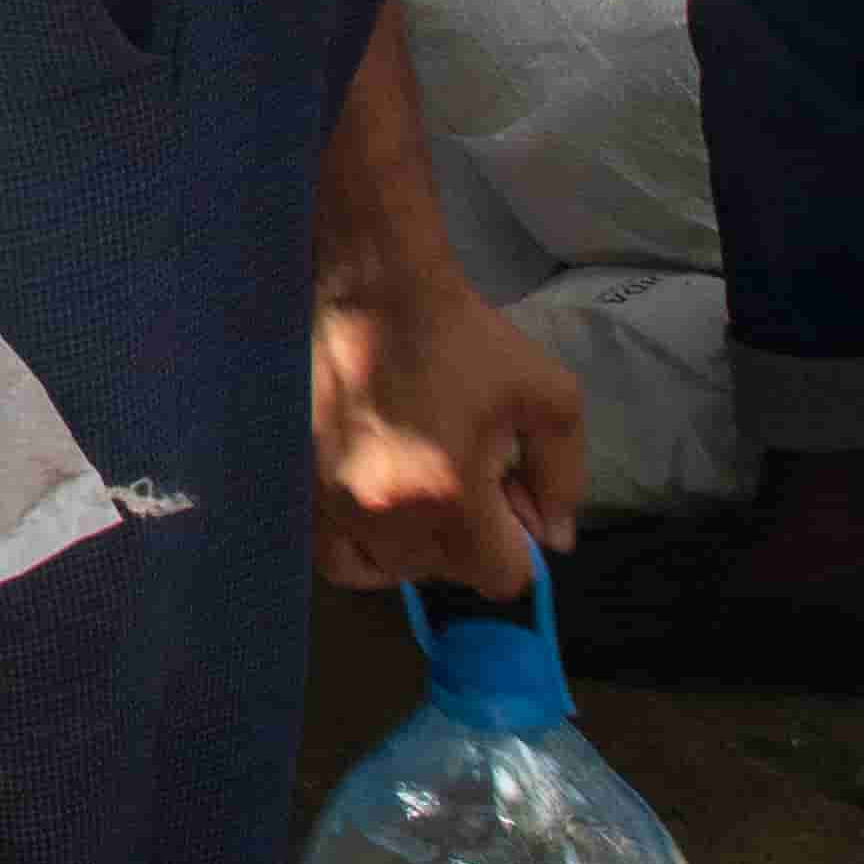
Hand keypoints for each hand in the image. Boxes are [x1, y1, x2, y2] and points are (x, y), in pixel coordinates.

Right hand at [312, 265, 587, 598]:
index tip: (504, 492)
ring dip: (413, 541)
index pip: (502, 578)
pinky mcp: (300, 485)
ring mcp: (334, 504)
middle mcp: (386, 514)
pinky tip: (376, 507)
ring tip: (417, 487)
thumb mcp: (549, 396)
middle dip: (466, 534)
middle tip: (461, 471)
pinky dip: (361, 546)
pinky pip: (333, 555)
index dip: (515, 539)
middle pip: (446, 572)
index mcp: (452, 497)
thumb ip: (563, 478)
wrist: (371, 285)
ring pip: (390, 567)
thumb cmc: (462, 337)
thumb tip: (552, 538)